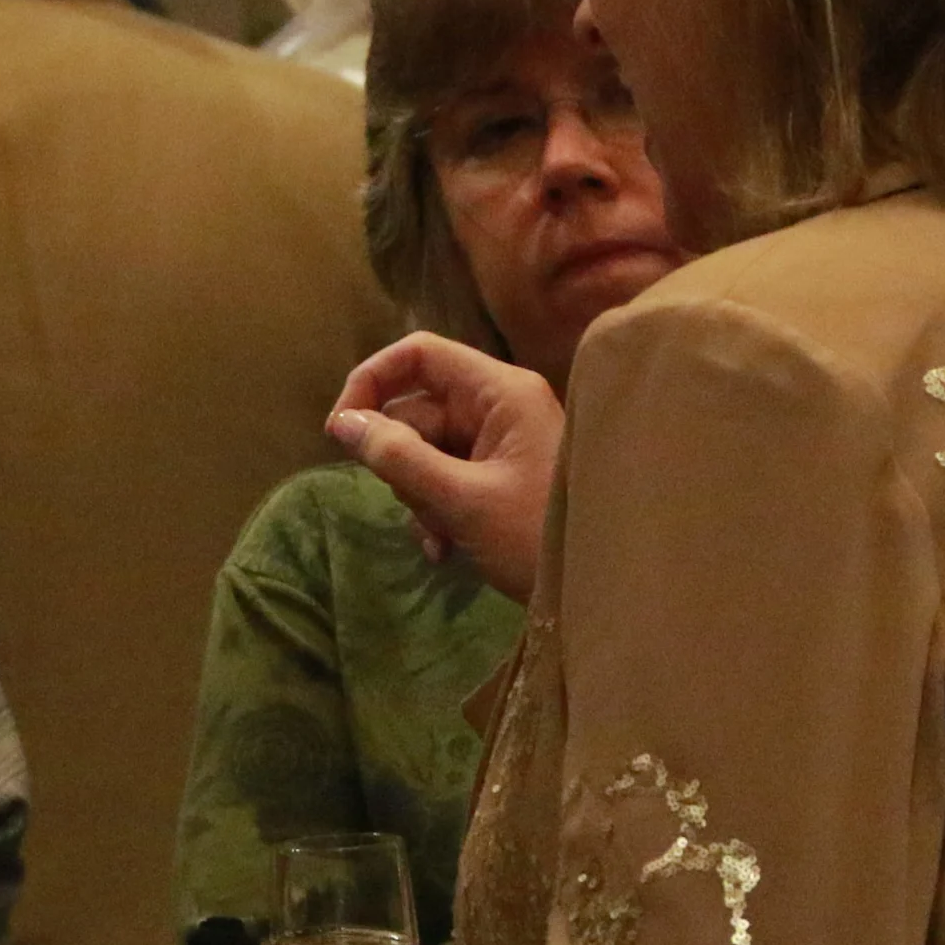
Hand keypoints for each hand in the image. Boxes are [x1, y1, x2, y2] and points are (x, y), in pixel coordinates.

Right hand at [329, 335, 566, 602]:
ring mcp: (502, 442)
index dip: (372, 381)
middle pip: (419, 408)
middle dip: (400, 458)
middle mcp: (501, 406)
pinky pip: (447, 476)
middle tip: (408, 501)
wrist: (604, 589)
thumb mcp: (460, 500)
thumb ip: (398, 457)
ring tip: (438, 536)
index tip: (340, 429)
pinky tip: (443, 549)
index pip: (419, 355)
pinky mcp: (501, 476)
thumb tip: (341, 422)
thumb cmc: (536, 536)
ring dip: (417, 494)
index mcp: (500, 392)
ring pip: (428, 448)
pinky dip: (436, 509)